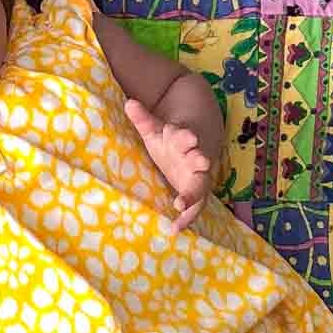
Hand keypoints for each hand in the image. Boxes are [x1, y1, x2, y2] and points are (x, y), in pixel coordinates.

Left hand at [124, 99, 211, 233]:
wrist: (200, 140)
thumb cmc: (171, 138)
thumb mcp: (157, 128)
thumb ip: (144, 118)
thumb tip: (129, 103)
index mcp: (184, 139)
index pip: (187, 137)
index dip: (188, 137)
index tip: (189, 137)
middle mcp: (195, 157)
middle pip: (200, 161)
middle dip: (200, 162)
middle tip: (203, 163)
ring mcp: (198, 176)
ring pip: (201, 186)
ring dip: (193, 197)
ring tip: (182, 208)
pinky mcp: (196, 190)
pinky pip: (195, 205)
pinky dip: (187, 217)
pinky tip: (175, 229)